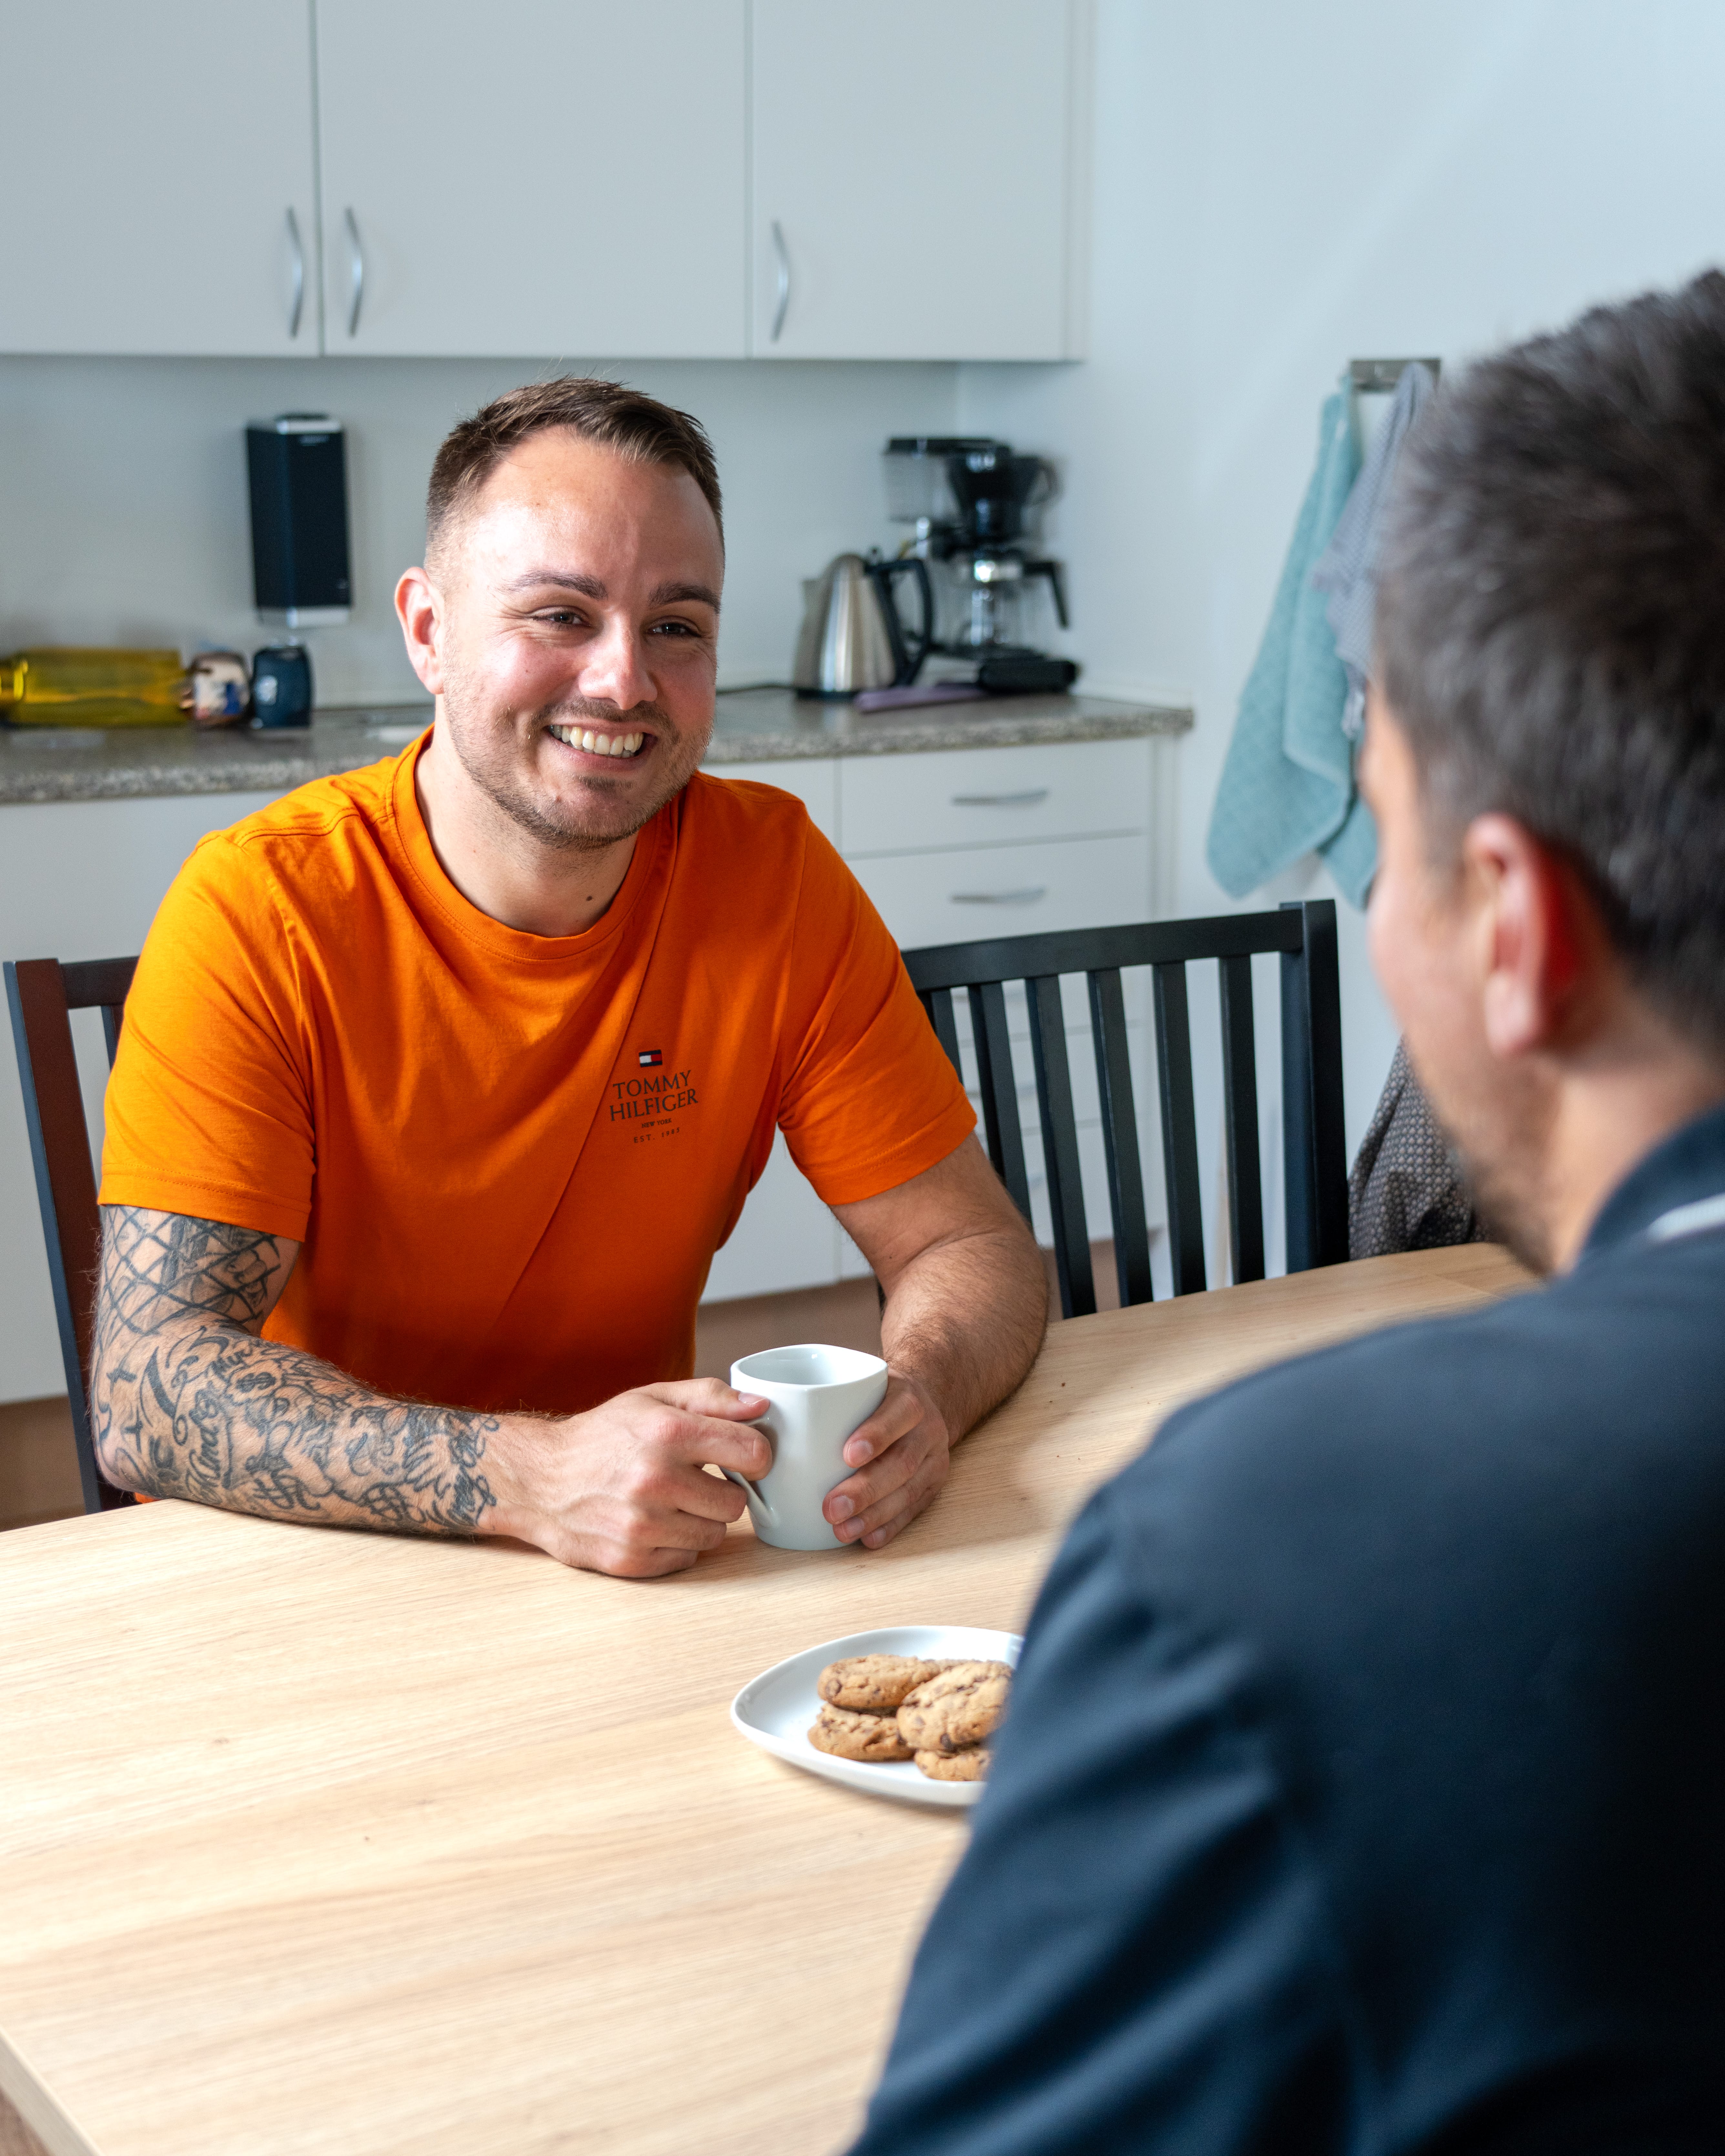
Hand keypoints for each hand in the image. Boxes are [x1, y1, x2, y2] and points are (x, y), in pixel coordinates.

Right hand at [488, 1379, 770, 1577]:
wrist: (539, 1480)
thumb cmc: (601, 1436)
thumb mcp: (652, 1399)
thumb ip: (711, 1397)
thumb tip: (761, 1406)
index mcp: (667, 1433)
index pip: (752, 1453)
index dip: (757, 1457)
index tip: (744, 1458)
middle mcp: (655, 1480)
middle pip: (736, 1502)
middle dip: (723, 1490)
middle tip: (696, 1480)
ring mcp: (642, 1525)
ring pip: (714, 1534)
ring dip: (700, 1519)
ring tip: (671, 1501)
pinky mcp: (630, 1559)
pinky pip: (686, 1558)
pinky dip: (677, 1544)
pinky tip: (654, 1523)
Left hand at [822, 1371, 951, 1549]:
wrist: (916, 1406)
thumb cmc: (872, 1397)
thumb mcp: (857, 1384)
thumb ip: (823, 1396)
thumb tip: (759, 1412)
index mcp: (906, 1396)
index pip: (898, 1413)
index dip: (876, 1434)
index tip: (846, 1455)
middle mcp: (926, 1427)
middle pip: (902, 1461)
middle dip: (866, 1488)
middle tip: (832, 1507)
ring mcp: (933, 1458)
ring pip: (909, 1490)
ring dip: (874, 1514)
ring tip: (842, 1529)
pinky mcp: (933, 1484)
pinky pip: (915, 1509)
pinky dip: (890, 1526)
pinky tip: (868, 1538)